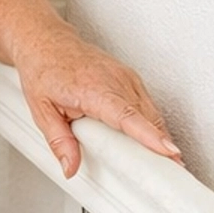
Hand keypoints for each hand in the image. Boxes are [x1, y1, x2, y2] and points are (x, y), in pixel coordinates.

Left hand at [12, 16, 183, 179]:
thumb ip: (59, 142)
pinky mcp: (130, 78)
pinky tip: (152, 137)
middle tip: (171, 170)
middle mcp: (115, 80)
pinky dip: (152, 122)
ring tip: (167, 160)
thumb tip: (70, 167)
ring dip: (160, 134)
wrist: (46, 42)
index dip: (149, 135)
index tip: (167, 150)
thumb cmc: (44, 69)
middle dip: (161, 144)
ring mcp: (126, 77)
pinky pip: (147, 103)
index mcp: (94, 89)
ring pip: (151, 112)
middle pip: (147, 118)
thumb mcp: (42, 111)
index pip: (127, 116)